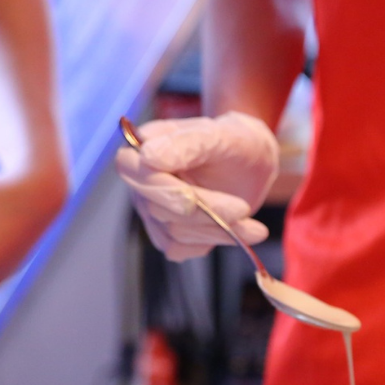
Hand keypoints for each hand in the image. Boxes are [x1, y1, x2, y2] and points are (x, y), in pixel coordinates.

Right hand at [115, 112, 278, 261]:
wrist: (250, 166)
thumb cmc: (234, 142)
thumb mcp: (221, 136)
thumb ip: (187, 143)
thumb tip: (148, 156)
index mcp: (145, 144)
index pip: (134, 170)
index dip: (160, 188)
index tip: (191, 198)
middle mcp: (141, 180)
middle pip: (157, 207)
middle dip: (204, 210)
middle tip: (242, 208)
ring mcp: (152, 209)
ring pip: (174, 232)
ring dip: (217, 227)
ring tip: (247, 213)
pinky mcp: (166, 234)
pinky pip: (181, 248)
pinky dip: (214, 240)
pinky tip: (242, 229)